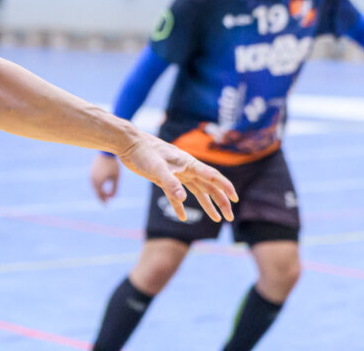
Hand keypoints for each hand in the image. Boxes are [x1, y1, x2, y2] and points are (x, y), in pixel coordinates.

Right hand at [90, 153, 120, 203]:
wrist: (106, 152)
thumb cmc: (113, 165)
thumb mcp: (116, 177)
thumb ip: (115, 188)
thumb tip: (112, 197)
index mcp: (99, 181)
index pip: (100, 194)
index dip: (104, 200)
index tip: (109, 203)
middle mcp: (93, 179)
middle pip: (96, 192)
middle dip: (101, 197)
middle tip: (106, 202)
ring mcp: (91, 175)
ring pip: (94, 187)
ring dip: (99, 191)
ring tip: (105, 194)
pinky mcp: (91, 171)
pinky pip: (93, 182)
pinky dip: (97, 186)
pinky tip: (102, 187)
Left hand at [115, 132, 236, 223]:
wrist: (128, 144)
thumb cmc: (144, 152)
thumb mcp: (157, 168)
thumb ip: (170, 183)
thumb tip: (183, 199)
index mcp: (189, 164)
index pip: (213, 176)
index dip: (225, 187)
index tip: (235, 198)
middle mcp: (186, 169)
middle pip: (209, 187)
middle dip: (220, 201)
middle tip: (229, 217)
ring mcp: (176, 174)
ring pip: (197, 191)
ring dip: (207, 205)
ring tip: (216, 219)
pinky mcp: (164, 179)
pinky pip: (176, 195)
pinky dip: (179, 206)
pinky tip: (183, 217)